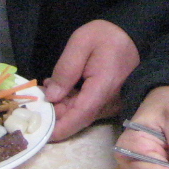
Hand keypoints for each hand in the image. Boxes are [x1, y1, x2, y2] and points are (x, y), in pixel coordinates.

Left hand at [42, 19, 138, 140]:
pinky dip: (72, 102)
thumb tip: (52, 97)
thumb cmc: (106, 35)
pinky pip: (89, 108)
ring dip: (63, 107)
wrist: (131, 34)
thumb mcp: (80, 43)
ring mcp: (112, 103)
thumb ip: (65, 70)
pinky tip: (62, 88)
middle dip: (55, 114)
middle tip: (37, 98)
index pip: (81, 115)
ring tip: (48, 87)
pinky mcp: (110, 102)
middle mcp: (110, 101)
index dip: (60, 127)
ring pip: (83, 114)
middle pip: (79, 117)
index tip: (41, 133)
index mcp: (104, 86)